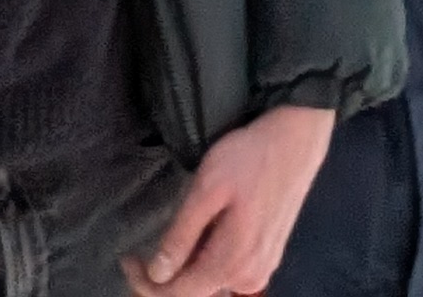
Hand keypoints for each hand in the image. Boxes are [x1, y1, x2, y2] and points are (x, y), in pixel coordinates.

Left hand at [123, 103, 335, 296]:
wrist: (295, 140)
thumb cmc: (249, 158)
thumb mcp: (206, 190)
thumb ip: (182, 236)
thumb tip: (158, 273)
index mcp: (232, 263)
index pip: (179, 294)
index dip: (146, 283)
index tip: (127, 259)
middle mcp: (250, 276)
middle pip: (196, 294)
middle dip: (164, 280)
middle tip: (138, 255)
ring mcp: (262, 268)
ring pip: (211, 284)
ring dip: (185, 272)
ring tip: (169, 242)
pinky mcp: (268, 256)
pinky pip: (228, 273)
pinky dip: (205, 263)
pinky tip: (197, 238)